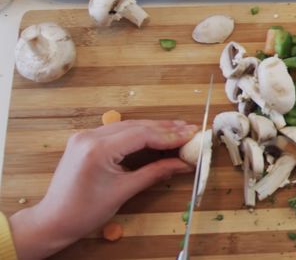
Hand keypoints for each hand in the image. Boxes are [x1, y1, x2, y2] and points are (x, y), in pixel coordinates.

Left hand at [10, 120, 196, 258]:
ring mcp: (85, 136)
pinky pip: (118, 131)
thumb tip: (183, 164)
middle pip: (136, 126)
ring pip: (128, 126)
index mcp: (98, 149)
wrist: (53, 220)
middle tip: (190, 130)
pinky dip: (138, 133)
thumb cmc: (85, 211)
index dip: (170, 135)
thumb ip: (155, 172)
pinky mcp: (85, 140)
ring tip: (179, 130)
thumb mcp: (124, 191)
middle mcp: (90, 136)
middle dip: (165, 129)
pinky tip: (155, 135)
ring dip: (154, 129)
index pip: (142, 134)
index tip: (192, 135)